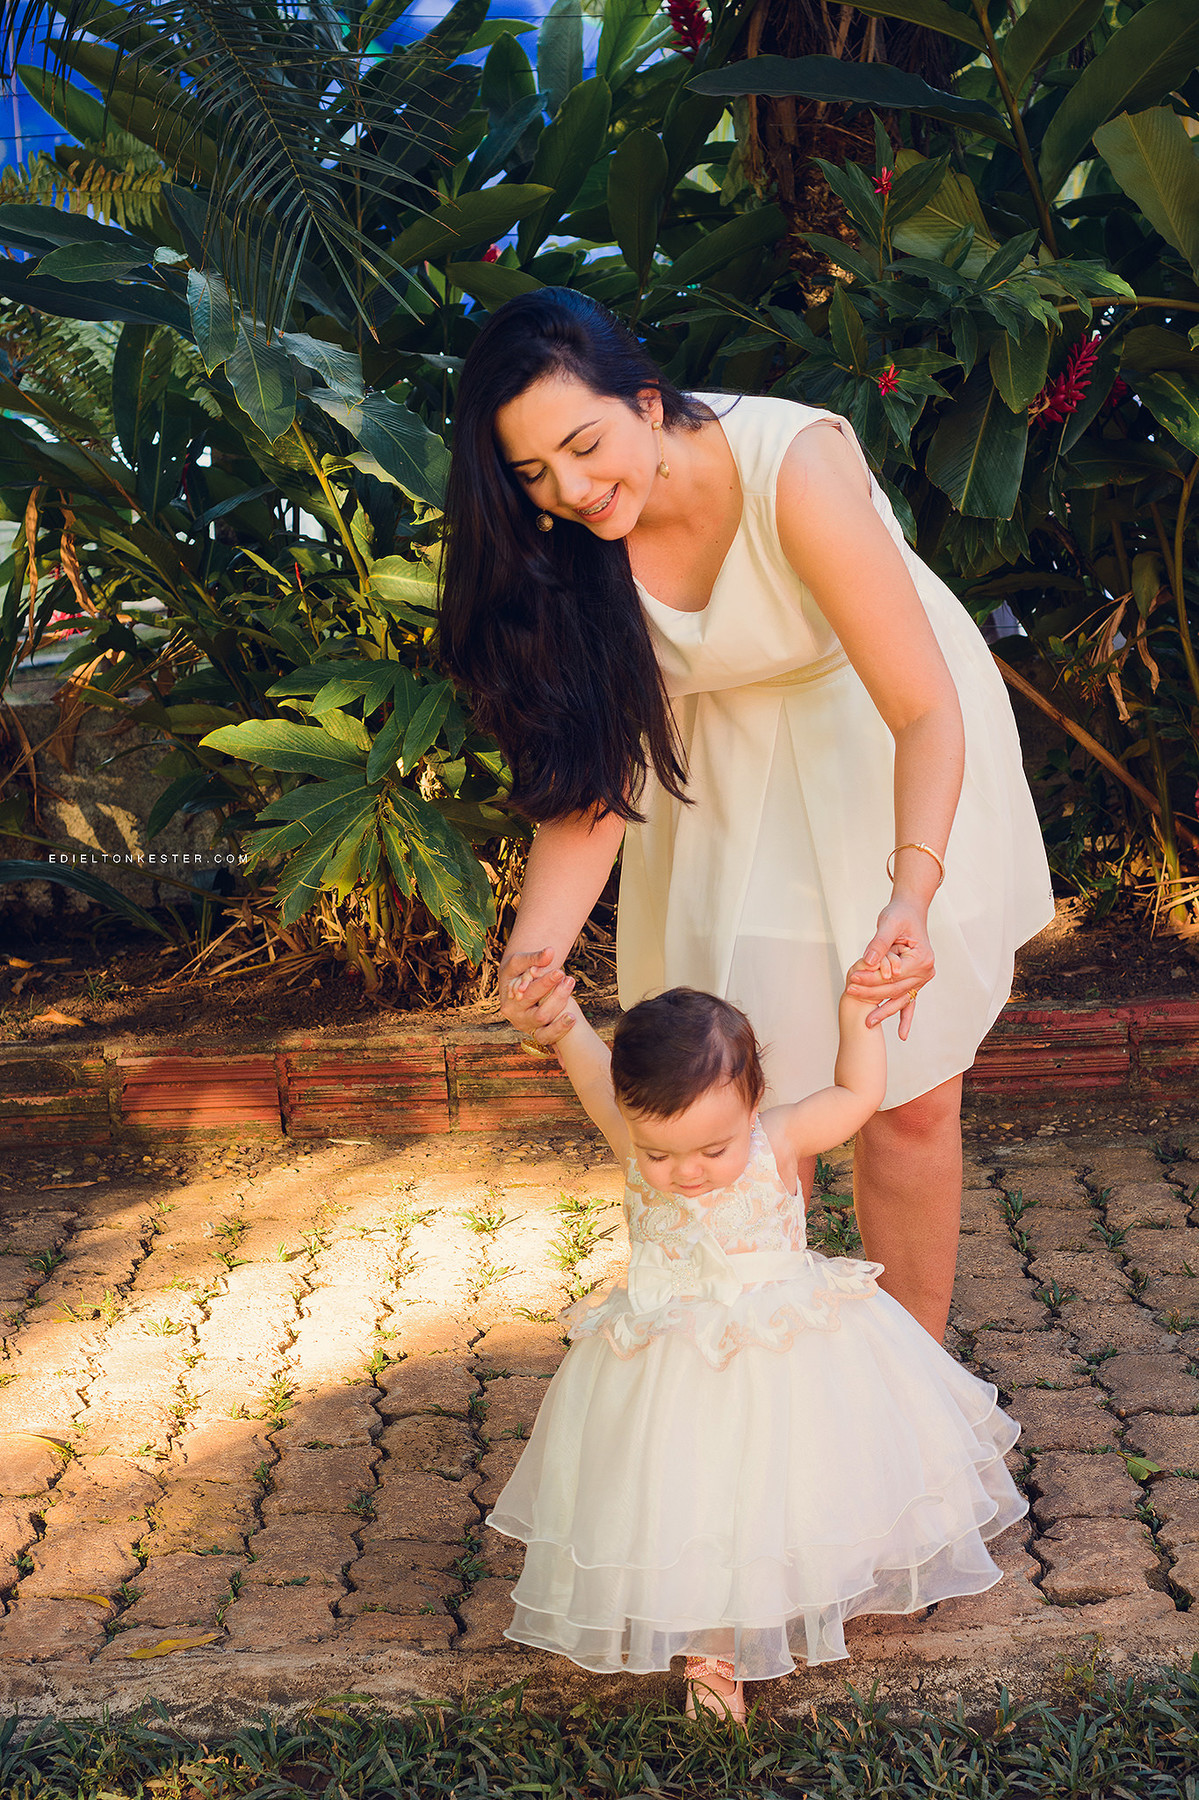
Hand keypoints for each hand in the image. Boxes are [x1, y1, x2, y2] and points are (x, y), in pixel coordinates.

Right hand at [498, 947, 576, 1047]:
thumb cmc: (517, 970)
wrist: (514, 984)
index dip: (545, 983)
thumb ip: (535, 958)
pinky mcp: (537, 1033)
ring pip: (545, 1026)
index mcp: (510, 1001)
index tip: (560, 972)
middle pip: (539, 1013)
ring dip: (560, 1016)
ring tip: (573, 1004)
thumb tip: (551, 951)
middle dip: (557, 997)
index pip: (529, 993)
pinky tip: (572, 1020)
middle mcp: (516, 1017)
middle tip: (570, 981)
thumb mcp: (521, 961)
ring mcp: (527, 1026)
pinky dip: (560, 1030)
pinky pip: (549, 1038)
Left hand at [846, 902, 934, 1041]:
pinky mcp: (916, 981)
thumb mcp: (888, 924)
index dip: (872, 978)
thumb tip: (868, 963)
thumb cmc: (899, 915)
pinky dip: (905, 1017)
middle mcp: (926, 971)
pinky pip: (910, 1001)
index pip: (893, 975)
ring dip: (883, 1009)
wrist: (910, 911)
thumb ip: (879, 944)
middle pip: (895, 989)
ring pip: (899, 997)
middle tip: (850, 993)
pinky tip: (901, 1035)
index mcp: (922, 959)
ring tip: (867, 1022)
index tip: (852, 979)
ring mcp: (922, 978)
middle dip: (872, 993)